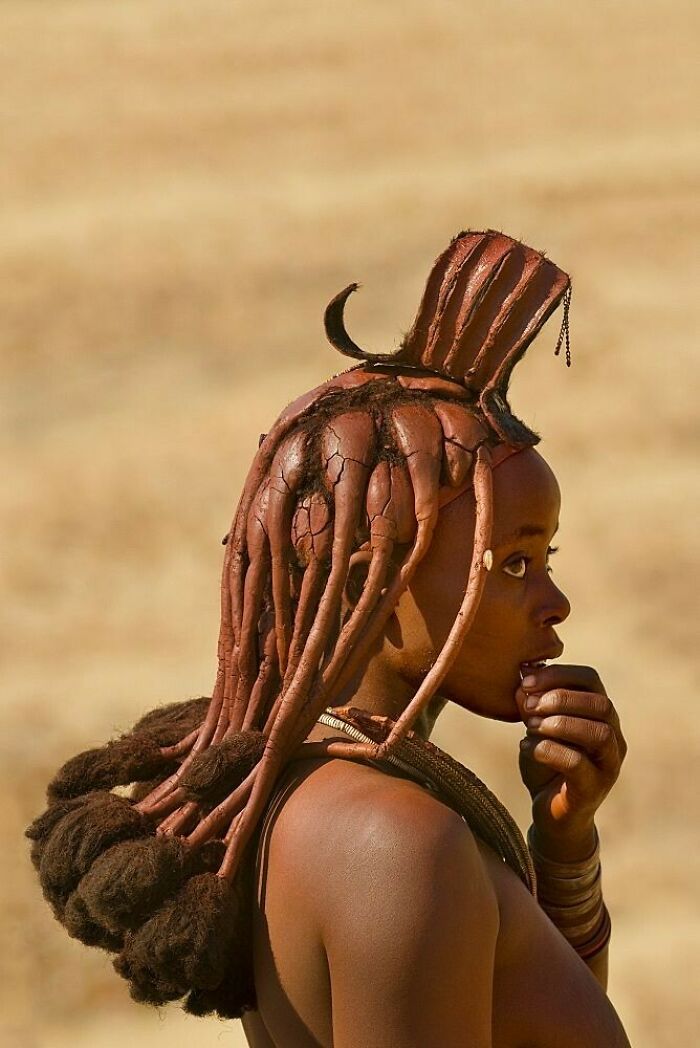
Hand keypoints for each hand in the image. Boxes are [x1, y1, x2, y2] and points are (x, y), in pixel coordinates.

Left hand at [515, 665, 626, 855]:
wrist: (551, 813)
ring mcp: (608, 765)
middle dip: (561, 699)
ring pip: (599, 734)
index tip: (526, 680)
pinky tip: (526, 747)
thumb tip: (522, 679)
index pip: (590, 679)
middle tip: (529, 705)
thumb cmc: (546, 764)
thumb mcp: (536, 728)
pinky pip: (578, 765)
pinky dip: (549, 750)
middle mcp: (613, 737)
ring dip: (560, 724)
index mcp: (600, 714)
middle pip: (601, 704)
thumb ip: (532, 705)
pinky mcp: (593, 790)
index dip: (559, 674)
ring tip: (530, 726)